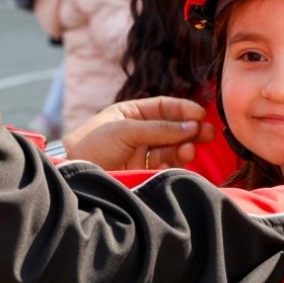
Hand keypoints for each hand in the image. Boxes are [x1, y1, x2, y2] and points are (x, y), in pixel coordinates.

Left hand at [61, 96, 215, 171]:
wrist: (75, 174)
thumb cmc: (92, 144)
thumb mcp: (125, 129)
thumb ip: (159, 128)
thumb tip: (192, 125)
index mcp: (130, 113)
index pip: (162, 107)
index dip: (182, 109)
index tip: (200, 114)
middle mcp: (138, 130)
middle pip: (171, 127)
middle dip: (190, 129)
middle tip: (208, 132)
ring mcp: (141, 151)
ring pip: (171, 146)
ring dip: (185, 145)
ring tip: (192, 146)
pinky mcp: (142, 170)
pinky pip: (166, 163)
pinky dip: (177, 159)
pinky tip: (185, 155)